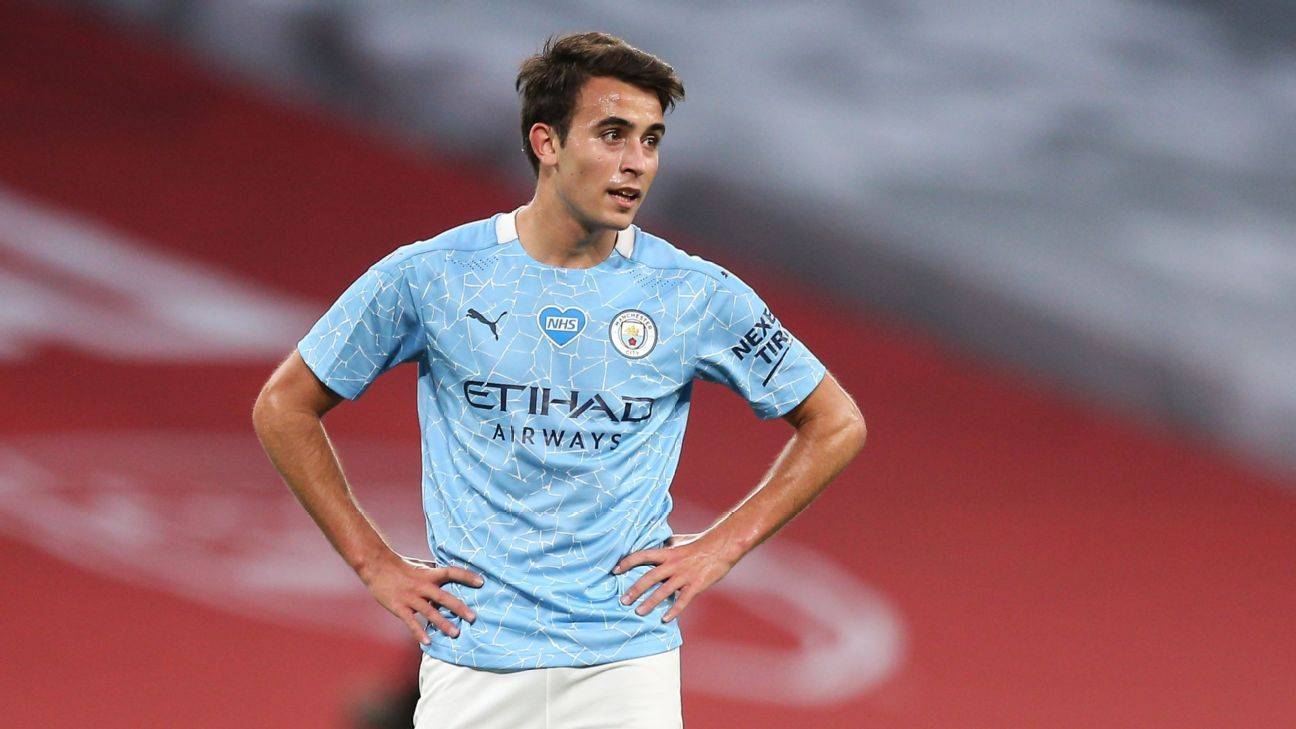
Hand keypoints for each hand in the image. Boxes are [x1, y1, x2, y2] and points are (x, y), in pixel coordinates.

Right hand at [358, 552, 484, 644]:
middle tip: (474, 617)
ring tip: (456, 634)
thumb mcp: (419, 564)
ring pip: (430, 612)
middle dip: (459, 607)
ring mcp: (410, 597)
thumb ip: (433, 570)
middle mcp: (422, 586)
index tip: (482, 582)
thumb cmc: (399, 565)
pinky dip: (419, 632)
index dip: (467, 576)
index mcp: (428, 574)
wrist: (375, 566)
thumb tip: (448, 571)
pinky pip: (411, 622)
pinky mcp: (399, 607)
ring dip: (443, 623)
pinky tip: (428, 642)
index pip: (451, 572)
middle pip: (444, 597)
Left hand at [612, 532, 737, 622]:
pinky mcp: (696, 585)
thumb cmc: (699, 542)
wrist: (722, 545)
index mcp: (667, 552)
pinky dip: (673, 610)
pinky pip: (682, 600)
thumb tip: (654, 544)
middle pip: (649, 577)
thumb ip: (665, 545)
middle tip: (622, 600)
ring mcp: (684, 575)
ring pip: (663, 591)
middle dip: (634, 589)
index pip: (642, 555)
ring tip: (638, 612)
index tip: (615, 570)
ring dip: (649, 602)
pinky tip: (664, 619)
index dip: (627, 562)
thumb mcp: (679, 541)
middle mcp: (673, 564)